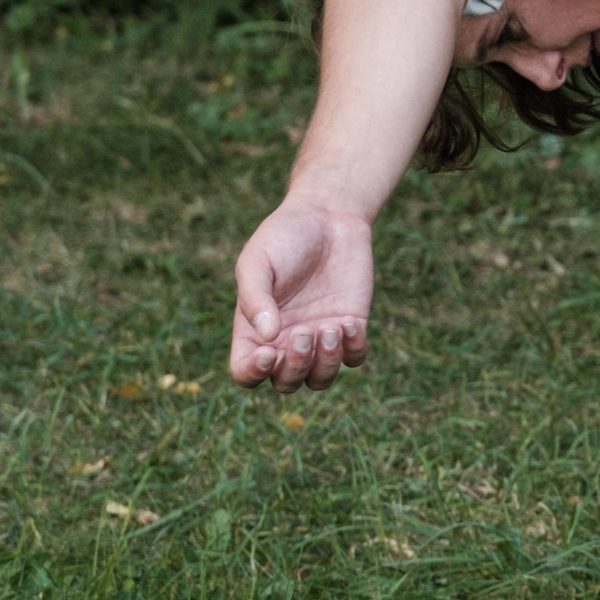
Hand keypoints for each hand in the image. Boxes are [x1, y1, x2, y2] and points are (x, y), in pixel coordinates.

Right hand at [231, 200, 374, 390]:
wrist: (328, 216)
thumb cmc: (283, 237)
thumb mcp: (258, 261)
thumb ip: (254, 297)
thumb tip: (267, 338)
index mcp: (253, 329)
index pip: (245, 372)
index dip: (253, 374)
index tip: (268, 352)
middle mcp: (285, 341)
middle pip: (286, 383)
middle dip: (295, 367)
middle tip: (303, 332)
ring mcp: (319, 337)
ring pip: (321, 379)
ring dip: (325, 364)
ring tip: (330, 328)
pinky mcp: (351, 327)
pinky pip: (354, 358)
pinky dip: (353, 350)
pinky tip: (350, 322)